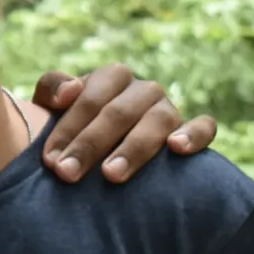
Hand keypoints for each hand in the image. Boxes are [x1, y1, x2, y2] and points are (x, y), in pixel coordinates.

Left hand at [33, 66, 217, 182]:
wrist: (101, 156)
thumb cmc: (71, 130)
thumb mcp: (52, 108)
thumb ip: (51, 90)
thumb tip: (71, 91)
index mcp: (112, 78)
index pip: (91, 96)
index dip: (67, 127)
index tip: (49, 160)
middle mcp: (143, 90)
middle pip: (120, 111)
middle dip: (90, 144)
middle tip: (67, 174)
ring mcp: (169, 109)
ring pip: (158, 119)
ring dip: (133, 147)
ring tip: (110, 175)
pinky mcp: (194, 129)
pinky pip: (205, 126)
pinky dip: (195, 135)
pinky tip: (177, 149)